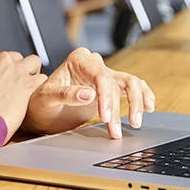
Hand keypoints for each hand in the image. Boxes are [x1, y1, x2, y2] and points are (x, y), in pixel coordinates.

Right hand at [0, 47, 48, 140]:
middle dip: (16, 69)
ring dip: (31, 72)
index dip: (0, 68)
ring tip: (26, 85)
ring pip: (34, 62)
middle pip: (16, 57)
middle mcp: (2, 59)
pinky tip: (33, 95)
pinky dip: (39, 86)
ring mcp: (17, 70)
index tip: (0, 77)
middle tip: (13, 84)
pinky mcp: (29, 84)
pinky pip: (41, 79)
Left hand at [21, 47, 154, 138]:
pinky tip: (148, 107)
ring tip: (136, 122)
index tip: (106, 117)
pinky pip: (131, 88)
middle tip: (118, 129)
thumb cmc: (40, 103)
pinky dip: (142, 96)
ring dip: (137, 102)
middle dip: (123, 105)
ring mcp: (103, 75)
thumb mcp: (47, 98)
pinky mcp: (110, 88)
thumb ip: (67, 94)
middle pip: (118, 79)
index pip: (101, 75)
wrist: (41, 111)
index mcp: (78, 59)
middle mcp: (93, 63)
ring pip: (130, 82)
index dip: (107, 97)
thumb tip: (89, 94)